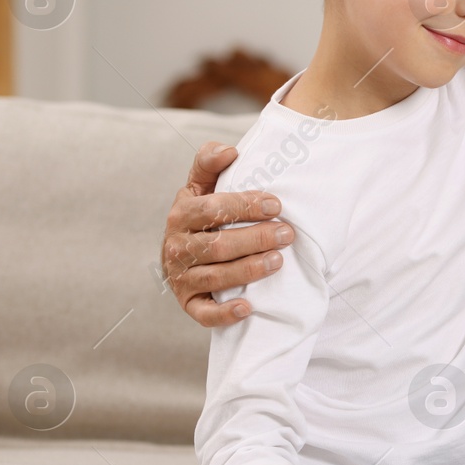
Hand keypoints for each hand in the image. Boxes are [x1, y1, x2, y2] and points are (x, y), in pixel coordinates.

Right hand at [162, 141, 293, 326]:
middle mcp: (177, 247)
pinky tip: (247, 307)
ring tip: (278, 261)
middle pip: (217, 245)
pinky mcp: (189, 303)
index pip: (212, 209)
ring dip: (249, 270)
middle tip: (287, 234)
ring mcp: (181, 277)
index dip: (245, 206)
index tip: (276, 205)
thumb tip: (229, 150)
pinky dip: (224, 313)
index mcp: (181, 214)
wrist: (183, 253)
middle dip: (255, 239)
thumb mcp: (201, 186)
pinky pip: (204, 313)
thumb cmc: (202, 215)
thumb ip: (210, 162)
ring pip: (215, 277)